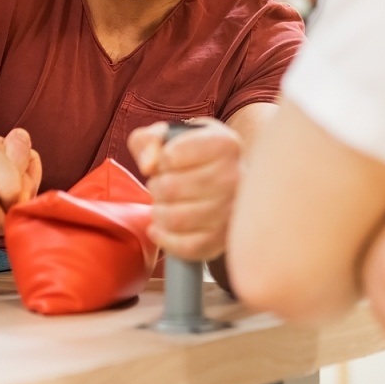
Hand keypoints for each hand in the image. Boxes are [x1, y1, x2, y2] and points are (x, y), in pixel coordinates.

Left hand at [128, 118, 240, 262]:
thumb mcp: (170, 136)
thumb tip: (148, 165)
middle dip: (157, 187)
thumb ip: (149, 141)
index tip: (168, 162)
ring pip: (176, 219)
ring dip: (159, 212)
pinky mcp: (224, 239)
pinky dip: (165, 239)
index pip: (170, 156)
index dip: (160, 161)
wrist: (223, 177)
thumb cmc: (193, 155)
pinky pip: (186, 247)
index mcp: (225, 145)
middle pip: (171, 188)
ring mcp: (233, 212)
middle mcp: (236, 177)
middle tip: (164, 185)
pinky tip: (160, 228)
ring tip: (165, 204)